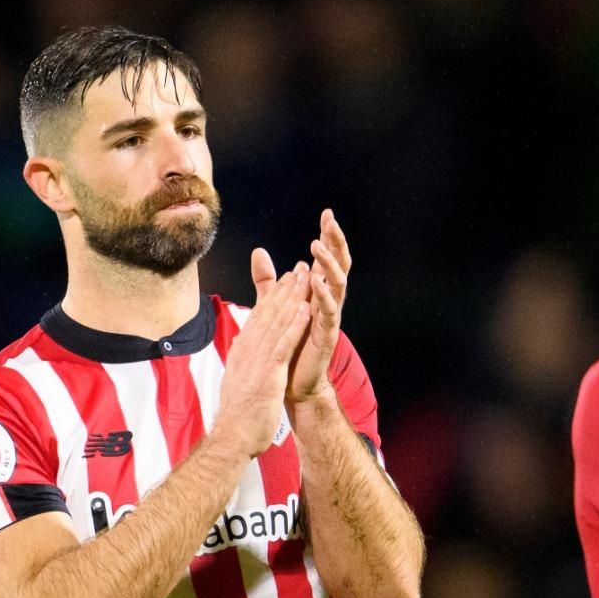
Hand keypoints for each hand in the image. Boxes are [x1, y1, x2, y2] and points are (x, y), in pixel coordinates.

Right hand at [215, 265, 312, 456]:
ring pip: (277, 322)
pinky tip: (306, 309)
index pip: (259, 317)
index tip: (286, 279)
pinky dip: (295, 325)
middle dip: (286, 288)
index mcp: (242, 351)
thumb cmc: (238, 414)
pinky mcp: (268, 373)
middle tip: (300, 267)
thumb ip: (244, 360)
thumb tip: (242, 347)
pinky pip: (283, 344)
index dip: (274, 296)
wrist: (232, 437)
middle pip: (268, 312)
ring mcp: (256, 360)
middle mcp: (247, 349)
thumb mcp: (239, 379)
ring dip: (293, 298)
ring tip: (306, 278)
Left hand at [251, 208, 350, 403]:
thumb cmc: (289, 344)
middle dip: (335, 243)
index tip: (326, 214)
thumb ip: (269, 281)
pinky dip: (324, 296)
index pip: (327, 259)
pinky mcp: (327, 335)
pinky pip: (329, 312)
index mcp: (319, 293)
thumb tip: (259, 251)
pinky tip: (317, 282)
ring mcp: (330, 317)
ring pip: (338, 285)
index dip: (328, 237)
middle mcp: (328, 302)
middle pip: (339, 265)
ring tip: (316, 248)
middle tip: (330, 221)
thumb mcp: (275, 305)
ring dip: (328, 265)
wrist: (292, 383)